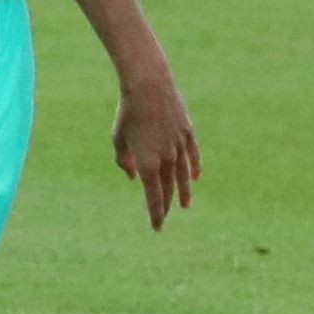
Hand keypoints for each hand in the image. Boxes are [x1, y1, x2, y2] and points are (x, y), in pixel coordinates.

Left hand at [112, 70, 200, 229]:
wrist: (149, 86)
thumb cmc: (128, 112)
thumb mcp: (118, 138)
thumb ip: (123, 161)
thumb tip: (132, 177)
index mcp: (147, 163)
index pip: (153, 197)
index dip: (156, 214)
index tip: (156, 227)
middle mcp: (166, 159)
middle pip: (168, 189)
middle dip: (165, 206)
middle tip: (164, 217)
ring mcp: (180, 146)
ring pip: (184, 176)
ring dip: (183, 192)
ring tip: (185, 205)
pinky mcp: (188, 133)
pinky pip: (193, 157)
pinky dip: (194, 169)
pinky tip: (195, 178)